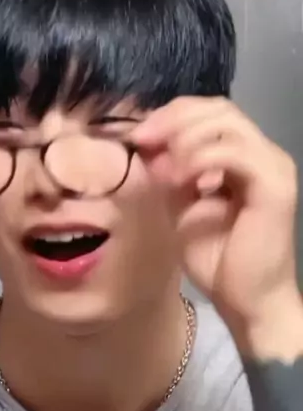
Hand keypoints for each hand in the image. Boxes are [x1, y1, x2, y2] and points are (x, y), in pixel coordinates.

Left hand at [134, 96, 299, 332]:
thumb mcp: (182, 209)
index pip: (210, 114)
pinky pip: (234, 153)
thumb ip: (169, 175)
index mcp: (244, 157)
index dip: (171, 117)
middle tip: (141, 138)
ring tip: (161, 165)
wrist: (246, 301)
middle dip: (173, 119)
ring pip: (228, 122)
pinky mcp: (275, 186)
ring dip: (185, 137)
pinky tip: (178, 178)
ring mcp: (272, 166)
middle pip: (219, 108)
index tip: (135, 135)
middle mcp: (263, 153)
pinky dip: (200, 159)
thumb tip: (145, 146)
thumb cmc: (219, 263)